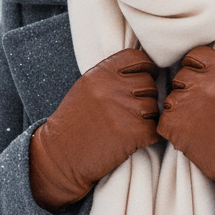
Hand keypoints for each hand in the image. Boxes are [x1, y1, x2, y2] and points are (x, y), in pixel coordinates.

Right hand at [28, 48, 159, 210]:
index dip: (146, 68)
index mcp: (100, 73)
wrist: (60, 156)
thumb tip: (143, 69)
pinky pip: (154, 130)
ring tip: (127, 127)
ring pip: (154, 107)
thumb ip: (111, 76)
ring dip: (146, 118)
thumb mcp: (86, 88)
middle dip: (145, 97)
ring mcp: (124, 109)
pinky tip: (132, 140)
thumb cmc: (73, 123)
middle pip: (149, 84)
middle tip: (130, 111)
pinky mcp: (132, 133)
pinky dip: (148, 137)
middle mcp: (112, 88)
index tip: (146, 78)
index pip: (138, 58)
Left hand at [157, 46, 214, 204]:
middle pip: (180, 77)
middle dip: (188, 91)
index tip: (201, 81)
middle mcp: (200, 82)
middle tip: (201, 109)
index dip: (196, 69)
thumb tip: (213, 72)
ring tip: (197, 125)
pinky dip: (171, 129)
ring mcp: (183, 103)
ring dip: (179, 110)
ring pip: (170, 99)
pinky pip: (162, 121)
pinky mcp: (172, 125)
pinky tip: (189, 136)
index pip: (193, 56)